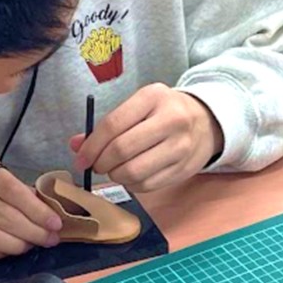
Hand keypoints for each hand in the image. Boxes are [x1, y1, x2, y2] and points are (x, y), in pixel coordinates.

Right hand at [0, 151, 62, 259]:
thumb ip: (5, 184)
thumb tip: (38, 206)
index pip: (10, 189)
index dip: (36, 208)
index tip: (54, 222)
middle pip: (4, 216)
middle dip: (33, 231)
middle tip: (50, 239)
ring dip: (16, 245)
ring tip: (31, 245)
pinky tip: (8, 251)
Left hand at [70, 83, 223, 192]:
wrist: (206, 122)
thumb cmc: (164, 112)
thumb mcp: (138, 107)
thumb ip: (107, 125)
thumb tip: (76, 145)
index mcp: (153, 98)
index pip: (113, 124)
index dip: (91, 145)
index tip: (81, 158)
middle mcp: (170, 120)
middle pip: (122, 150)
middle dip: (101, 163)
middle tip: (96, 165)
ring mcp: (180, 147)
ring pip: (133, 172)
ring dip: (115, 175)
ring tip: (114, 169)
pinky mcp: (183, 169)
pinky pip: (146, 185)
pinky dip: (131, 185)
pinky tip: (130, 175)